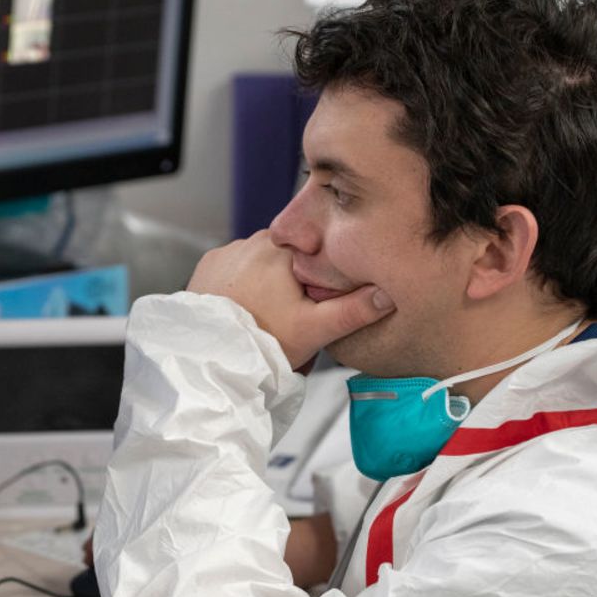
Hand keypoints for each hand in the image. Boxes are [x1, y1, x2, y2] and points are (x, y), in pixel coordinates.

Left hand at [186, 230, 394, 368]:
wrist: (211, 355)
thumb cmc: (263, 342)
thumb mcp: (316, 329)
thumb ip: (354, 310)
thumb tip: (387, 294)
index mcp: (283, 249)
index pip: (315, 249)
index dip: (321, 272)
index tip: (317, 297)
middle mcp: (253, 241)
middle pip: (289, 254)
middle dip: (294, 277)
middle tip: (292, 310)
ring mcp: (227, 251)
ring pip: (261, 259)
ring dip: (267, 278)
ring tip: (267, 311)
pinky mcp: (208, 264)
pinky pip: (235, 267)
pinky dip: (241, 282)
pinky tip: (245, 304)